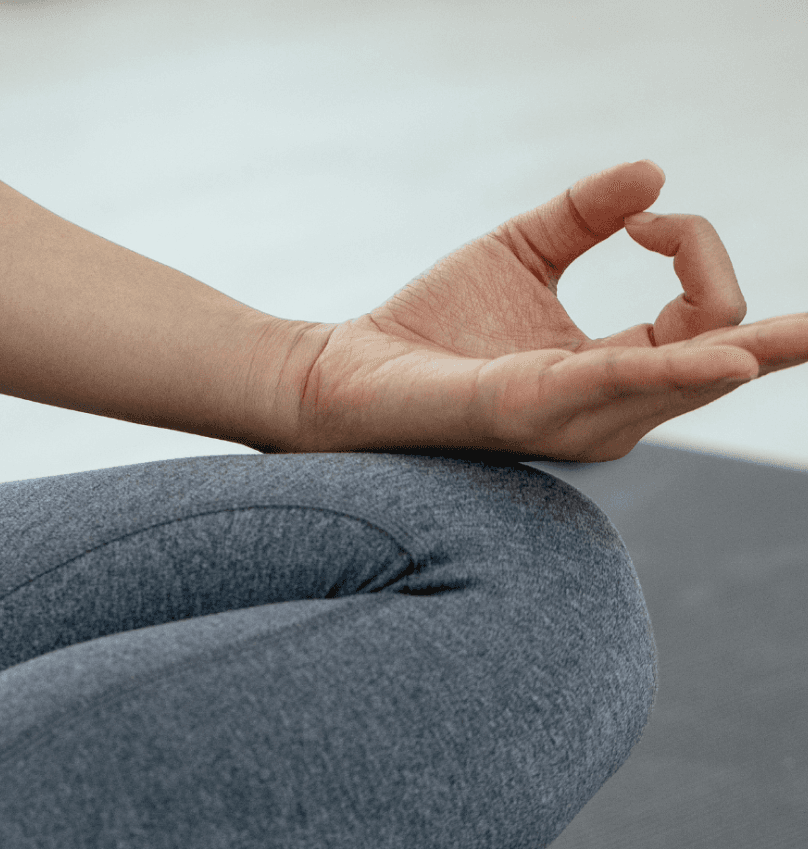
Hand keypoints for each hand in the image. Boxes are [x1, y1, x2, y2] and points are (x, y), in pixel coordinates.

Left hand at [290, 161, 807, 461]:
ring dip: (745, 347)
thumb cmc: (431, 325)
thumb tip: (655, 172)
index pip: (706, 318)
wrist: (350, 368)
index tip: (640, 216)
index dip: (695, 250)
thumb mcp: (521, 252)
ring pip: (690, 379)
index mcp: (613, 372)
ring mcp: (576, 416)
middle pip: (721, 354)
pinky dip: (672, 366)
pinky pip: (617, 383)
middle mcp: (609, 407)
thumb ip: (584, 215)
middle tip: (730, 264)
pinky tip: (724, 355)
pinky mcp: (530, 407)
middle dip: (757, 310)